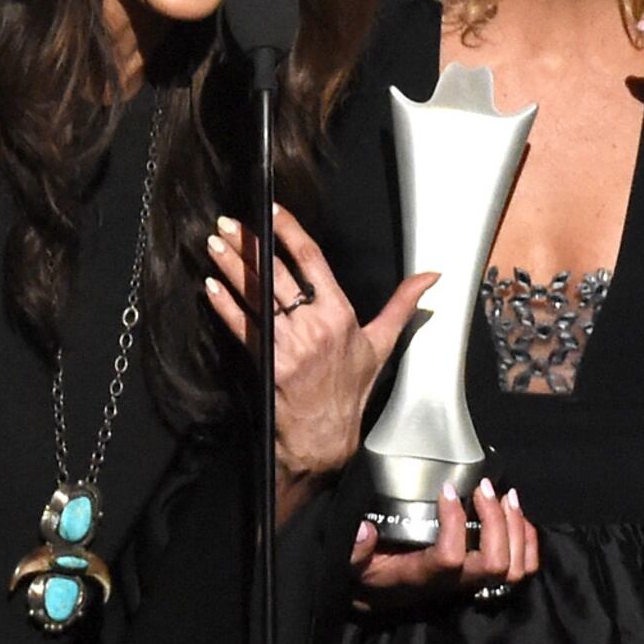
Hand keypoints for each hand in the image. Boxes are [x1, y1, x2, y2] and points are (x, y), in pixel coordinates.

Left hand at [203, 208, 432, 498]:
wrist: (326, 433)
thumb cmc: (351, 388)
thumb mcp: (382, 343)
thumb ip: (403, 305)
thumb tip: (431, 277)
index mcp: (340, 313)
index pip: (312, 260)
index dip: (290, 231)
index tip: (271, 211)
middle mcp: (314, 324)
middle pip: (277, 274)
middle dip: (250, 245)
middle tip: (228, 223)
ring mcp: (289, 343)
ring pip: (257, 296)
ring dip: (233, 268)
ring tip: (214, 245)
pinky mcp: (268, 361)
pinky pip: (243, 326)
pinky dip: (226, 305)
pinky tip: (211, 286)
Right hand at [351, 479, 539, 612]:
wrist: (381, 597)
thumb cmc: (370, 575)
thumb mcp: (352, 566)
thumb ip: (354, 552)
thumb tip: (364, 529)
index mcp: (424, 577)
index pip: (451, 557)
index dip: (454, 522)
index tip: (447, 490)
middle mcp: (454, 585)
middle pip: (495, 564)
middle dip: (496, 522)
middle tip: (484, 488)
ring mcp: (473, 582)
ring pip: (514, 568)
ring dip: (515, 528)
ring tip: (504, 494)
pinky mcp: (483, 576)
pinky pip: (522, 568)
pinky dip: (528, 539)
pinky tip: (517, 513)